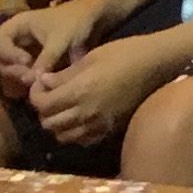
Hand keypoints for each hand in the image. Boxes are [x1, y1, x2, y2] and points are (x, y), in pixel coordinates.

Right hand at [0, 0, 103, 83]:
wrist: (92, 19)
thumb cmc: (75, 22)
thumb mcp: (61, 39)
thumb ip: (46, 58)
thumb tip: (31, 80)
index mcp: (18, 25)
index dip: (7, 53)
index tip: (27, 60)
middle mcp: (16, 38)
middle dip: (13, 69)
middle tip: (31, 77)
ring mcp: (22, 50)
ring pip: (9, 69)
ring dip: (19, 77)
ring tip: (36, 82)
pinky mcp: (31, 61)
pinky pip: (20, 74)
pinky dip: (26, 80)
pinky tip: (38, 85)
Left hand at [25, 36, 173, 146]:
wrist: (157, 64)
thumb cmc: (125, 52)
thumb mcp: (91, 57)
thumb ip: (64, 74)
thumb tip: (43, 82)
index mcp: (80, 91)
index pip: (42, 104)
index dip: (35, 95)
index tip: (39, 84)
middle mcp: (86, 113)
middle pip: (48, 123)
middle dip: (43, 110)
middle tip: (49, 96)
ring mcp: (99, 124)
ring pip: (63, 136)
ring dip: (57, 123)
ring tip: (63, 108)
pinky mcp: (110, 129)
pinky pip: (83, 140)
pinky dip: (74, 132)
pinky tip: (80, 118)